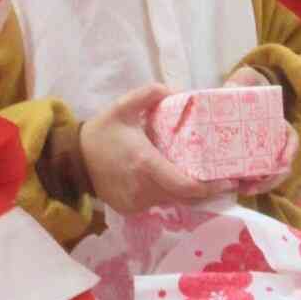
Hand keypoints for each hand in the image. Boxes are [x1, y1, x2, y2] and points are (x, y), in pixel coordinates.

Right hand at [80, 84, 237, 212]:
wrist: (71, 160)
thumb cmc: (101, 133)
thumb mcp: (122, 107)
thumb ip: (149, 94)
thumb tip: (175, 90)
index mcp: (145, 164)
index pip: (184, 185)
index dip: (209, 186)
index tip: (229, 179)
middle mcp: (143, 189)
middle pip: (184, 196)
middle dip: (207, 190)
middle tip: (228, 178)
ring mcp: (136, 203)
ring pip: (172, 201)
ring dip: (189, 192)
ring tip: (209, 178)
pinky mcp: (130, 209)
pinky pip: (158, 203)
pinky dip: (170, 194)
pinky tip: (181, 182)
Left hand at [221, 66, 298, 193]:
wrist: (236, 97)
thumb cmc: (243, 91)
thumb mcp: (243, 85)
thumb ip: (237, 86)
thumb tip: (228, 89)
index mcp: (279, 124)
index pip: (291, 139)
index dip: (289, 151)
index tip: (282, 162)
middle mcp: (276, 142)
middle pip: (283, 165)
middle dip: (272, 178)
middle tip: (254, 185)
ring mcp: (266, 153)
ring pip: (272, 175)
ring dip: (262, 186)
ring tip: (244, 190)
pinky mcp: (253, 161)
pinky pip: (258, 177)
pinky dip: (252, 185)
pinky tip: (238, 188)